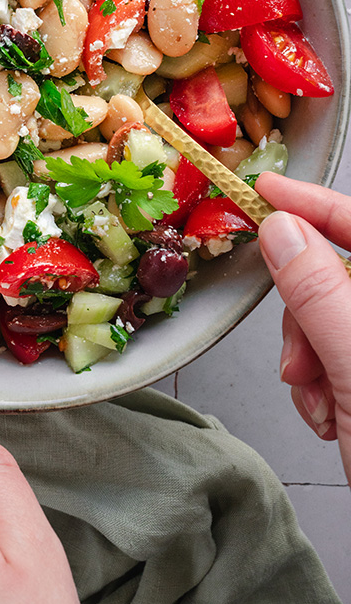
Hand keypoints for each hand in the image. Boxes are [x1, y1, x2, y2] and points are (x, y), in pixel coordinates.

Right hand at [257, 172, 350, 483]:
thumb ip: (319, 294)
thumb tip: (285, 230)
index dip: (314, 203)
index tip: (266, 191)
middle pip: (338, 276)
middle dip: (305, 311)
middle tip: (298, 354)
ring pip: (328, 317)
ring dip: (307, 355)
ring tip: (318, 397)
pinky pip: (332, 353)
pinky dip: (317, 381)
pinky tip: (327, 412)